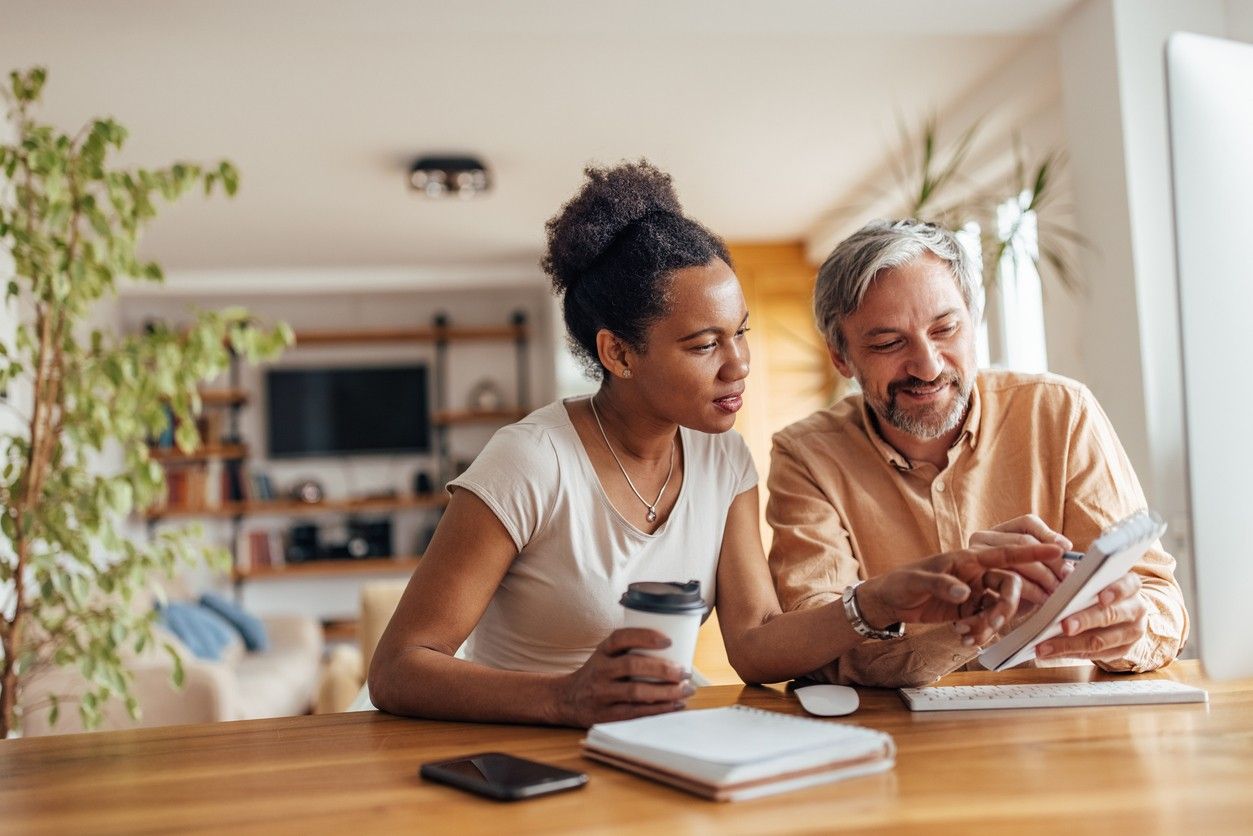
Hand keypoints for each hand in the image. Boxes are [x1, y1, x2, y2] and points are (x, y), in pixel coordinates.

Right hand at [553, 628, 693, 727]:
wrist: (566, 699)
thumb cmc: (597, 673)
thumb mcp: (605, 654)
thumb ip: (630, 649)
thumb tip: (677, 646)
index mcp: (602, 651)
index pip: (621, 638)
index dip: (645, 636)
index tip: (668, 640)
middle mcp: (600, 670)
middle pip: (632, 666)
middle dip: (663, 669)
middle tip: (685, 672)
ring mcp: (602, 693)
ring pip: (636, 692)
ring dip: (665, 692)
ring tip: (686, 690)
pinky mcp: (606, 715)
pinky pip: (635, 712)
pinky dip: (658, 709)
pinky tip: (675, 705)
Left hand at [859, 544, 1063, 646]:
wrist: (889, 602)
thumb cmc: (900, 582)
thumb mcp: (917, 582)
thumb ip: (941, 585)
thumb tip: (965, 592)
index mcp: (968, 560)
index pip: (1005, 554)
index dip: (1032, 552)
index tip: (1058, 550)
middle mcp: (976, 575)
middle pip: (1009, 588)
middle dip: (1005, 608)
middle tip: (991, 624)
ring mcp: (975, 594)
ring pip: (1000, 609)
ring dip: (990, 625)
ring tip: (967, 634)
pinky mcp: (970, 611)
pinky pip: (987, 622)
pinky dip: (980, 632)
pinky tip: (964, 637)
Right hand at [970, 515, 1073, 605]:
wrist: (986, 618)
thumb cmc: (1011, 592)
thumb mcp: (1029, 572)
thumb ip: (1046, 560)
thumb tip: (1071, 557)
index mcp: (999, 532)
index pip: (1027, 523)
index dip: (1049, 535)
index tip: (1066, 550)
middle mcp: (983, 538)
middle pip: (1024, 540)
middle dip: (1051, 561)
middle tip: (1068, 578)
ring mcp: (975, 555)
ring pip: (1017, 559)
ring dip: (1043, 577)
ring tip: (1058, 591)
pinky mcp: (975, 576)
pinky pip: (1009, 580)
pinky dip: (1032, 590)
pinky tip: (1043, 599)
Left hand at [1035, 572, 1147, 661]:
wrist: (1119, 614)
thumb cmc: (1098, 590)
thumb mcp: (1092, 579)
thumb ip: (1079, 576)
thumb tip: (1064, 572)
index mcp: (1130, 585)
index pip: (1127, 585)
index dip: (1115, 591)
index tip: (1101, 597)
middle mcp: (1136, 609)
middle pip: (1110, 615)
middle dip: (1085, 621)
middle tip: (1064, 626)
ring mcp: (1131, 632)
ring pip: (1101, 641)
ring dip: (1070, 644)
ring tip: (1046, 646)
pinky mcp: (1122, 650)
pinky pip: (1096, 655)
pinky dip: (1070, 653)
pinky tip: (1052, 651)